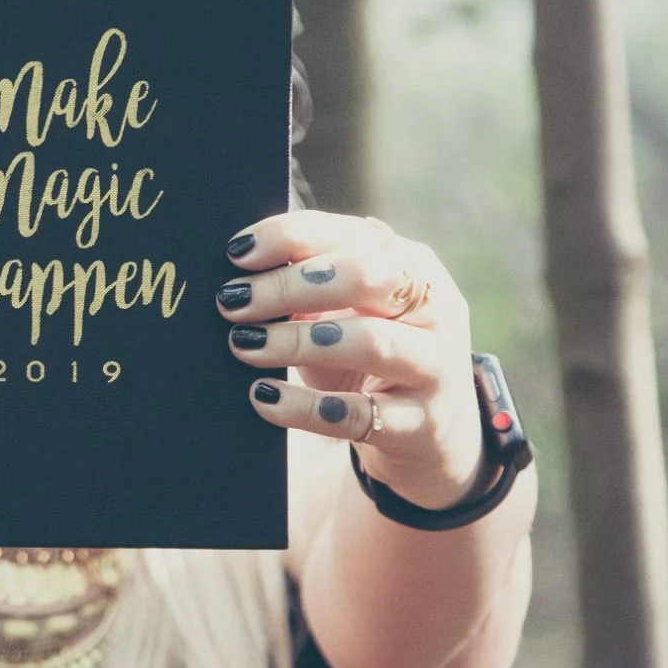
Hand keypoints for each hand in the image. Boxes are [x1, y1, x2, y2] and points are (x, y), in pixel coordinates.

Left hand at [215, 211, 485, 510]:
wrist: (429, 433)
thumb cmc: (372, 355)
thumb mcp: (349, 312)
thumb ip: (310, 283)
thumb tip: (239, 266)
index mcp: (413, 265)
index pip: (352, 234)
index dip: (291, 237)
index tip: (237, 254)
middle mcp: (435, 309)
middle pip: (366, 277)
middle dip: (290, 286)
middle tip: (232, 303)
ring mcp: (435, 367)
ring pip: (369, 342)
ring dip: (298, 341)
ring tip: (243, 344)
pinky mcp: (423, 425)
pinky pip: (357, 414)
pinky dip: (304, 406)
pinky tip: (263, 397)